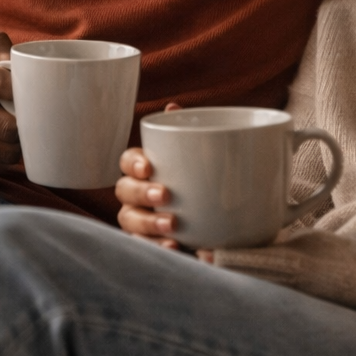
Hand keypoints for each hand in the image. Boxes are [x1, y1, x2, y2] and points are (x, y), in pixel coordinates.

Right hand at [0, 32, 18, 177]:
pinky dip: (5, 156)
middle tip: (32, 115)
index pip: (1, 84)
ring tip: (19, 129)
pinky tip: (1, 143)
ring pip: (6, 151)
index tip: (36, 92)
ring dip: (19, 143)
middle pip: (8, 126)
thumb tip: (21, 62)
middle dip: (27, 123)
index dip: (26, 89)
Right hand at [116, 101, 198, 252]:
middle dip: (141, 193)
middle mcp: (137, 195)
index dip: (133, 163)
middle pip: (124, 191)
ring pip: (130, 222)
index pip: (127, 161)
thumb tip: (173, 106)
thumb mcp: (204, 156)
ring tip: (173, 228)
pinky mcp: (154, 244)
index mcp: (146, 169)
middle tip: (165, 195)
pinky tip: (176, 248)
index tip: (148, 167)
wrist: (232, 219)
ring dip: (148, 224)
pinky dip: (159, 248)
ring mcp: (142, 222)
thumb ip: (189, 131)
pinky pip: (147, 249)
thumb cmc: (206, 180)